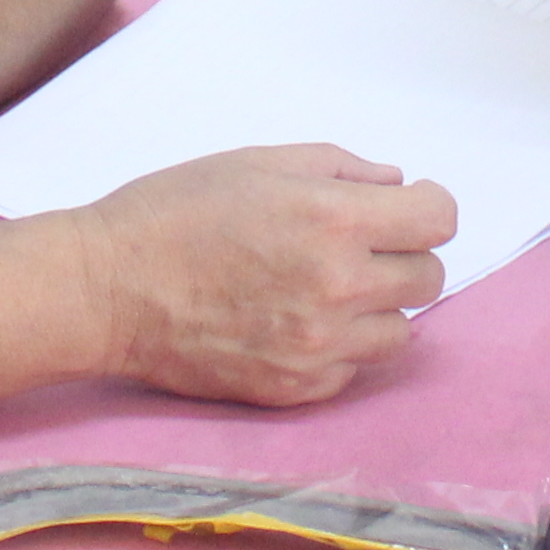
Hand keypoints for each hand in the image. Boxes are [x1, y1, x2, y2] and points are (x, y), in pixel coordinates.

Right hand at [75, 143, 453, 404]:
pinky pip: (354, 369)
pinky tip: (296, 321)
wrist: (110, 289)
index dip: (427, 208)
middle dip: (403, 255)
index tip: (407, 207)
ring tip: (325, 287)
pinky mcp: (297, 389)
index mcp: (335, 220)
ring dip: (377, 306)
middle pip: (429, 278)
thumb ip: (340, 168)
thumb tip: (394, 184)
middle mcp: (339, 288)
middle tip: (358, 246)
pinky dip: (340, 347)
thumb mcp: (260, 161)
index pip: (439, 221)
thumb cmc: (176, 211)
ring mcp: (320, 346)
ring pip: (400, 331)